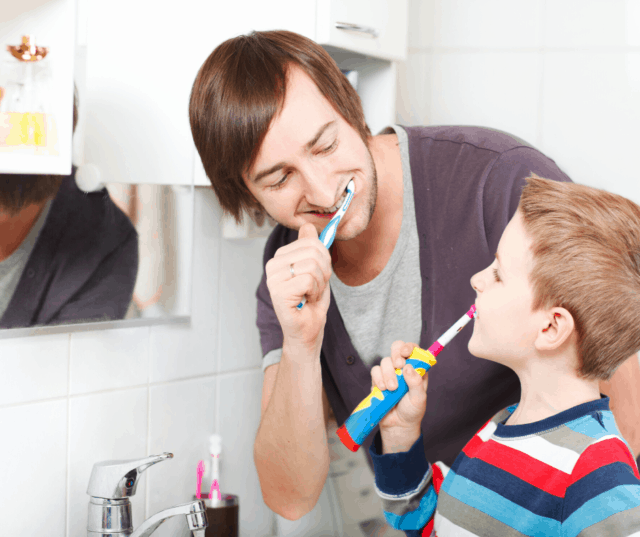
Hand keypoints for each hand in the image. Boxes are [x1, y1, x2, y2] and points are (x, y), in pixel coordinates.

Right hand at [265, 223, 331, 354]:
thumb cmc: (310, 303)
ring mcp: (273, 278)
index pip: (311, 242)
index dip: (324, 259)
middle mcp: (273, 265)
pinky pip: (308, 280)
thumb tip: (308, 226)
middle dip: (324, 271)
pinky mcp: (278, 291)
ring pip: (312, 265)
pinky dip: (315, 292)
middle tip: (315, 288)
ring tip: (310, 295)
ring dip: (320, 284)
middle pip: (314, 251)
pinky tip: (306, 301)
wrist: (307, 331)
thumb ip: (311, 248)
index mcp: (280, 257)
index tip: (318, 276)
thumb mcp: (316, 270)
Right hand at [371, 341, 426, 452]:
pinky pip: (375, 371)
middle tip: (398, 365)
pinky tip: (383, 389)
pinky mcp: (378, 380)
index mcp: (417, 368)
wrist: (397, 425)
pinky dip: (378, 378)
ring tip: (392, 388)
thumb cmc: (412, 411)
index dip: (409, 347)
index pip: (414, 349)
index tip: (406, 352)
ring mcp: (390, 372)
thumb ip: (415, 382)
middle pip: (397, 348)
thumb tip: (408, 367)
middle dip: (396, 354)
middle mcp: (403, 367)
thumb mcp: (419, 398)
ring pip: (385, 361)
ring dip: (388, 373)